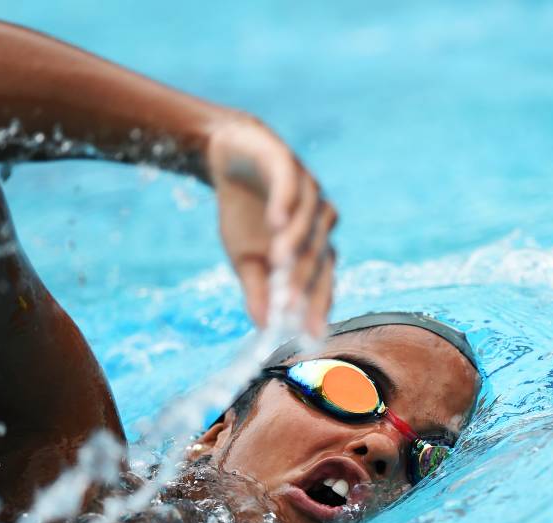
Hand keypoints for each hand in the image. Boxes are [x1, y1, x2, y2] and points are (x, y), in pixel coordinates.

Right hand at [205, 115, 336, 335]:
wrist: (231, 158)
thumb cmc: (245, 212)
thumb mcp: (245, 258)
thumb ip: (259, 290)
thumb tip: (263, 327)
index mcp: (312, 246)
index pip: (321, 281)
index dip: (316, 307)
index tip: (309, 335)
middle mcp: (318, 221)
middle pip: (318, 255)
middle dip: (304, 281)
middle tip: (289, 305)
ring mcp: (307, 191)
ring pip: (309, 221)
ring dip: (296, 242)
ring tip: (279, 262)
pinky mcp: (288, 164)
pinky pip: (291, 185)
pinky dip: (285, 203)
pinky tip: (275, 222)